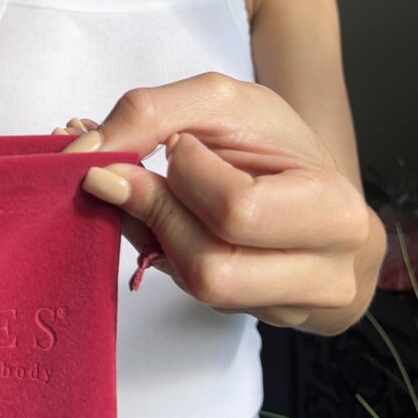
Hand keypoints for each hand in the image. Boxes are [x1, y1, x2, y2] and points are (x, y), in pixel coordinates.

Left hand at [54, 73, 370, 328]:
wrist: (307, 183)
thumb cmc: (272, 140)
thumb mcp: (221, 101)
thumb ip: (151, 113)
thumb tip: (84, 157)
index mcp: (333, 212)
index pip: (237, 211)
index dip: (189, 172)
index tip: (179, 144)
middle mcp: (322, 277)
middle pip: (208, 268)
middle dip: (157, 211)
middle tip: (131, 169)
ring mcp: (286, 309)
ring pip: (191, 286)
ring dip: (150, 230)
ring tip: (141, 185)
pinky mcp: (247, 316)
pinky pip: (185, 289)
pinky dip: (152, 244)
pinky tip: (152, 208)